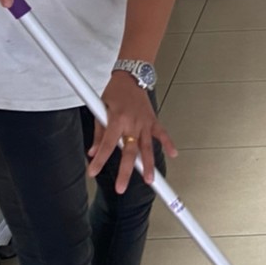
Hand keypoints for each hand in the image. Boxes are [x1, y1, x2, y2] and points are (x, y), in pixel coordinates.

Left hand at [89, 72, 176, 192]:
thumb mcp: (101, 108)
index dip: (99, 160)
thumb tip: (93, 152)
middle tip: (121, 188)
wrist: (131, 77)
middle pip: (129, 152)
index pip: (107, 145)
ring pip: (147, 147)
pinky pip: (162, 134)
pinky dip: (168, 144)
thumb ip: (99, 131)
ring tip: (150, 180)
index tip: (93, 172)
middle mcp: (132, 123)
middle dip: (126, 172)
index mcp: (117, 120)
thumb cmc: (115, 91)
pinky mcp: (153, 120)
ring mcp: (145, 123)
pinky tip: (173, 154)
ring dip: (148, 165)